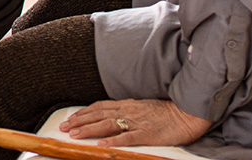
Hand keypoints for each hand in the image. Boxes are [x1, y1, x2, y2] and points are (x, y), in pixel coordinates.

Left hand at [59, 98, 211, 147]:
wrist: (188, 112)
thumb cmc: (168, 112)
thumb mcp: (143, 108)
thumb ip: (128, 111)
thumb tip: (113, 115)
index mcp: (128, 104)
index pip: (99, 107)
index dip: (83, 112)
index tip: (70, 118)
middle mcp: (128, 111)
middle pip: (98, 115)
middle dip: (79, 121)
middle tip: (63, 128)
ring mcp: (137, 122)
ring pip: (107, 124)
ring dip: (88, 130)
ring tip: (74, 135)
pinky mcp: (147, 134)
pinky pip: (127, 138)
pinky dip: (112, 141)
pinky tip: (101, 146)